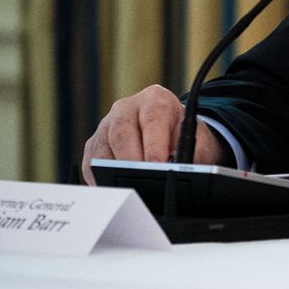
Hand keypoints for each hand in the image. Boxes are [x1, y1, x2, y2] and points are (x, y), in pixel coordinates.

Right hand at [81, 85, 233, 184]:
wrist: (173, 133)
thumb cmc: (182, 137)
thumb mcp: (197, 140)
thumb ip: (191, 153)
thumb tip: (179, 171)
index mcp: (155, 100)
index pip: (152, 120)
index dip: (154, 145)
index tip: (157, 165)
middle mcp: (127, 108)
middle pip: (121, 133)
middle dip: (130, 160)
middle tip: (140, 180)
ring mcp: (106, 124)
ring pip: (102, 148)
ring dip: (112, 171)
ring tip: (127, 189)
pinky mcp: (95, 142)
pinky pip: (91, 161)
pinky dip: (99, 177)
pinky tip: (112, 189)